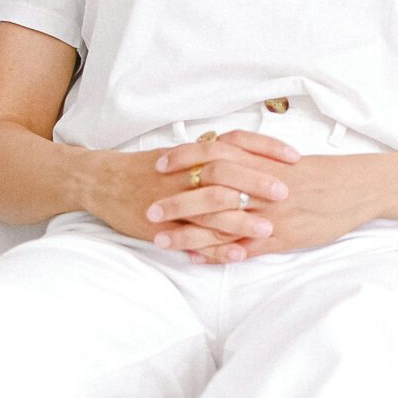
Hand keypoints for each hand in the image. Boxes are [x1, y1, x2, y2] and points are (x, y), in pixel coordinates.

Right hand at [87, 129, 293, 254]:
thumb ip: (213, 154)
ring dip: (240, 220)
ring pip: (210, 209)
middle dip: (256, 183)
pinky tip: (237, 255)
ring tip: (267, 229)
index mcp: (193, 153)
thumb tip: (250, 151)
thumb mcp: (181, 153)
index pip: (236, 143)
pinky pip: (193, 238)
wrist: (104, 182)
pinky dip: (216, 247)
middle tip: (285, 192)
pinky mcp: (164, 226)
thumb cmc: (146, 167)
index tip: (294, 156)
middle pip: (226, 174)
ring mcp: (174, 201)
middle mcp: (185, 174)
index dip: (266, 149)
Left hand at [169, 149, 392, 263]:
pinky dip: (218, 253)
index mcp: (261, 161)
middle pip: (210, 190)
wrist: (356, 187)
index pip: (214, 154)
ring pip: (222, 223)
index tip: (159, 164)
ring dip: (188, 232)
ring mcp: (271, 214)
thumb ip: (251, 156)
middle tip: (149, 208)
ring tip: (161, 239)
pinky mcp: (282, 237)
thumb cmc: (319, 172)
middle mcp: (262, 186)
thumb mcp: (283, 157)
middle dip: (176, 201)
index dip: (184, 158)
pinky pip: (244, 247)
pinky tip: (196, 257)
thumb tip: (218, 152)